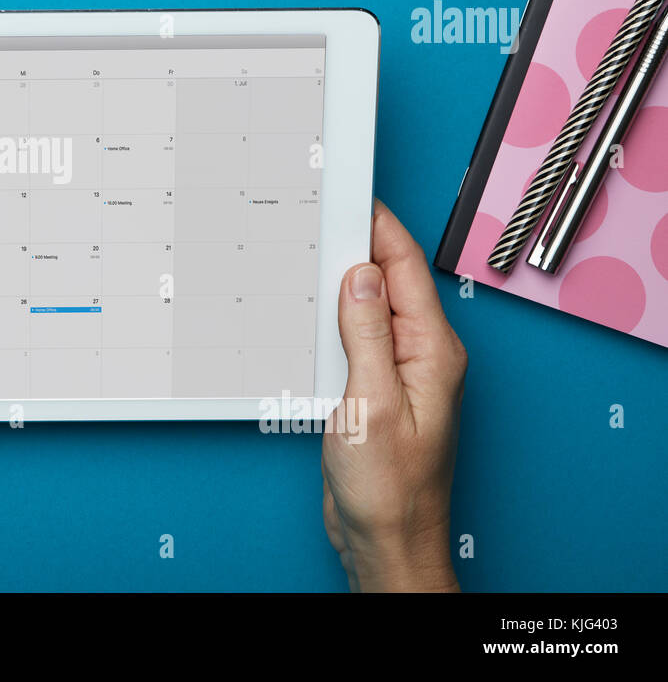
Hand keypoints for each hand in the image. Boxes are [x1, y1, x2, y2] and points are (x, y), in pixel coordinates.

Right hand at [322, 200, 466, 591]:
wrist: (385, 542)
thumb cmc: (390, 490)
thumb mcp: (371, 405)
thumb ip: (367, 336)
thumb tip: (361, 275)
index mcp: (433, 351)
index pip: (405, 269)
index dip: (377, 226)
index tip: (348, 195)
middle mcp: (421, 355)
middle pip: (386, 282)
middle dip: (353, 246)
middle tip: (314, 216)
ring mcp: (398, 372)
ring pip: (366, 309)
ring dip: (338, 285)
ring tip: (304, 254)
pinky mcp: (375, 389)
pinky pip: (354, 339)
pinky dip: (331, 320)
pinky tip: (308, 313)